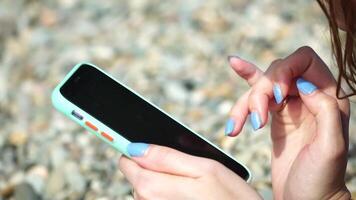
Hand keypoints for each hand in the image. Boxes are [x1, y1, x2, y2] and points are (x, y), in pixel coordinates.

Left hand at [119, 143, 261, 199]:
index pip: (127, 161)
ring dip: (164, 180)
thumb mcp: (204, 169)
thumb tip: (135, 148)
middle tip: (184, 165)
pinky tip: (189, 194)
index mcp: (152, 188)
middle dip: (155, 165)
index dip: (134, 148)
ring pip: (148, 189)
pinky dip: (168, 193)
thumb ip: (167, 158)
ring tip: (191, 183)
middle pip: (138, 175)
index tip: (139, 141)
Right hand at [226, 46, 350, 198]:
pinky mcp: (275, 115)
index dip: (285, 71)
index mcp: (329, 98)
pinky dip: (246, 77)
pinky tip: (235, 64)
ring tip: (237, 127)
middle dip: (261, 93)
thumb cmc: (321, 178)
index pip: (304, 60)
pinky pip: (258, 92)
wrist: (305, 199)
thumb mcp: (330, 147)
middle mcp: (310, 96)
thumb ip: (324, 110)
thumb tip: (302, 86)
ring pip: (261, 86)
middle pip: (277, 72)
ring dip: (246, 104)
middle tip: (258, 121)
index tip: (276, 97)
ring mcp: (291, 105)